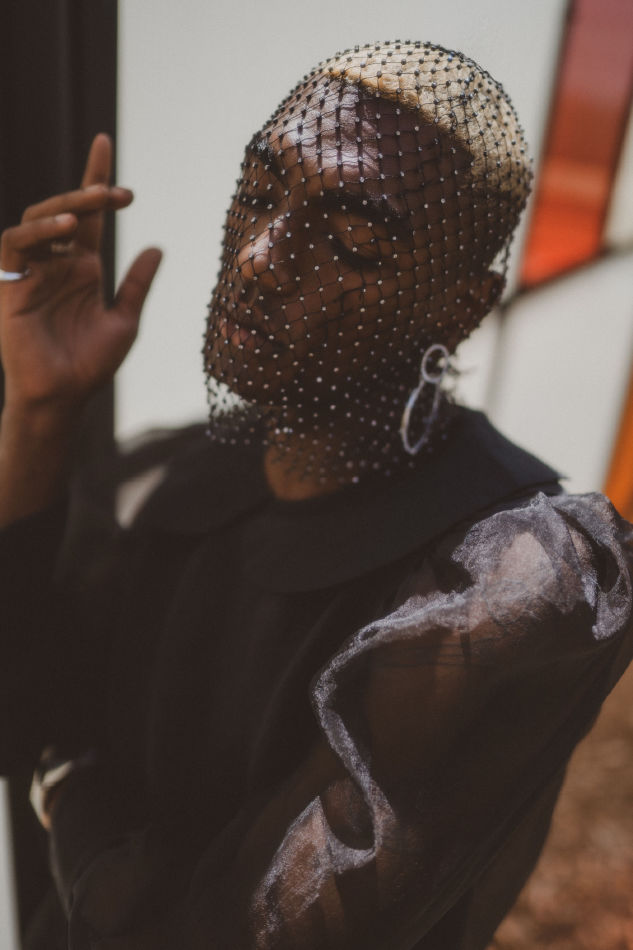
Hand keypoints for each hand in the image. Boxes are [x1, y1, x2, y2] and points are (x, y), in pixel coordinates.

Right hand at [0, 133, 161, 418]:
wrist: (63, 396)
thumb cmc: (90, 365)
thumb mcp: (124, 322)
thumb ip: (137, 285)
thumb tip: (157, 247)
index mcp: (83, 268)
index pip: (91, 214)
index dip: (96, 177)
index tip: (104, 141)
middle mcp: (56, 263)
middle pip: (67, 209)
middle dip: (91, 191)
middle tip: (120, 192)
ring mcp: (32, 271)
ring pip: (38, 219)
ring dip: (66, 206)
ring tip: (94, 207)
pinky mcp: (10, 283)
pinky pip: (16, 245)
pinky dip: (39, 232)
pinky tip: (67, 230)